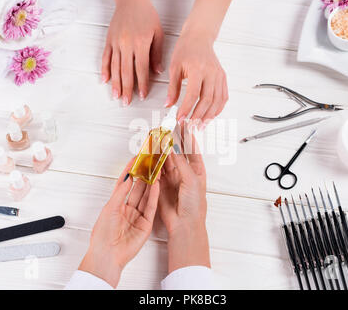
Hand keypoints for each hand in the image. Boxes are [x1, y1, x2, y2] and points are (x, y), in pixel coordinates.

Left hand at [79, 158, 159, 286]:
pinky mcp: (146, 224)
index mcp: (117, 205)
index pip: (125, 184)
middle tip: (150, 163)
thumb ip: (120, 192)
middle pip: (138, 188)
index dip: (130, 171)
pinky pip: (151, 207)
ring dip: (151, 183)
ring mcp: (138, 217)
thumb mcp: (110, 208)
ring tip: (156, 170)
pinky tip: (156, 186)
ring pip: (146, 196)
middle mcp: (128, 210)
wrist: (108, 254)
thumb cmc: (103, 235)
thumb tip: (127, 177)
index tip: (135, 159)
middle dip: (144, 175)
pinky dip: (154, 196)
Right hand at [101, 0, 163, 105]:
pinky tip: (105, 80)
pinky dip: (105, 70)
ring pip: (115, 67)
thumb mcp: (158, 33)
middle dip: (127, 89)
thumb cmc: (147, 15)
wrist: (131, 0)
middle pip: (127, 72)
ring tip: (116, 96)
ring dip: (116, 84)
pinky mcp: (109, 40)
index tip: (143, 95)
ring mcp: (116, 43)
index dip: (142, 84)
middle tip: (127, 102)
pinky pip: (106, 57)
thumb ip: (157, 53)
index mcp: (140, 43)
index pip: (142, 69)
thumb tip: (158, 72)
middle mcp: (127, 44)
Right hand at [158, 134, 209, 271]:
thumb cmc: (194, 204)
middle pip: (177, 151)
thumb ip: (180, 162)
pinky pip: (156, 169)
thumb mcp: (191, 179)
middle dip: (172, 139)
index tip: (183, 123)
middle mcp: (184, 172)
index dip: (187, 135)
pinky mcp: (161, 184)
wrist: (184, 224)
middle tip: (166, 126)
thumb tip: (173, 147)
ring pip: (165, 159)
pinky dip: (153, 160)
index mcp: (197, 170)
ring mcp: (172, 177)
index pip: (192, 148)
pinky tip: (150, 151)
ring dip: (161, 148)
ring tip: (156, 135)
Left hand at [165, 31, 227, 129]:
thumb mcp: (174, 67)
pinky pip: (223, 97)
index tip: (180, 119)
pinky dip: (218, 109)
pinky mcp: (223, 78)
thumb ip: (172, 88)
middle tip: (191, 127)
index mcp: (197, 69)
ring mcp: (219, 75)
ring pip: (217, 101)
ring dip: (209, 116)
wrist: (199, 38)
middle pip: (207, 100)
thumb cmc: (186, 50)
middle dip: (198, 116)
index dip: (186, 109)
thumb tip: (168, 105)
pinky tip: (210, 116)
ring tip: (201, 126)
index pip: (193, 94)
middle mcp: (211, 73)